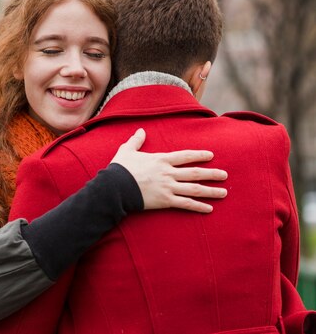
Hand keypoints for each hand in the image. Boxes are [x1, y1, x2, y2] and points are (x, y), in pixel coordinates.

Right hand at [110, 128, 227, 212]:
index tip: (211, 156)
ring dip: (211, 191)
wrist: (115, 187)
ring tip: (224, 192)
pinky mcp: (165, 201)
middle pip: (195, 173)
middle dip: (212, 174)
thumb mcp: (127, 151)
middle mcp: (168, 173)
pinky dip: (198, 207)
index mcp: (161, 160)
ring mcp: (168, 187)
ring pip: (195, 189)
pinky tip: (209, 209)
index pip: (185, 156)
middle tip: (225, 175)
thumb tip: (140, 131)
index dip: (199, 155)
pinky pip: (186, 203)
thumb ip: (136, 141)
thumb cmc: (120, 169)